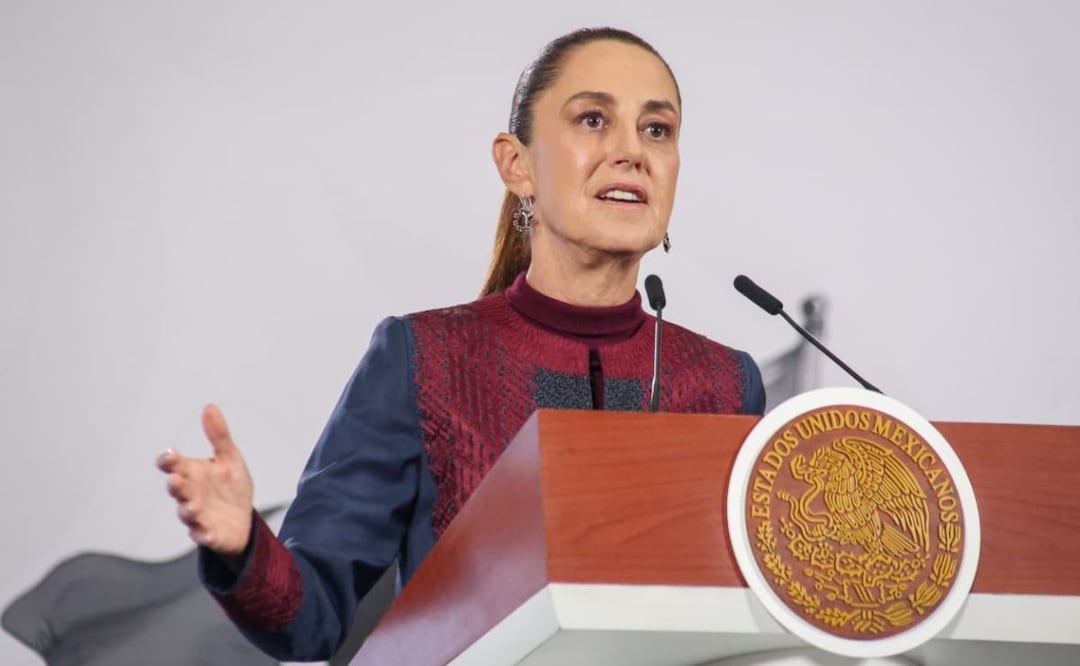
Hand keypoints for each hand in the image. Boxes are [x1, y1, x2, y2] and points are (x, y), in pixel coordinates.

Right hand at [157, 404, 254, 559]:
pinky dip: (204, 535)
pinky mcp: (209, 534)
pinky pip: (203, 536)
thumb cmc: (230, 487)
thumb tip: (209, 407)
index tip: (169, 456)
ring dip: (187, 509)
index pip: (173, 466)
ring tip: (192, 506)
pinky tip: (207, 533)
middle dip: (175, 485)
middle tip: (175, 479)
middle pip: (177, 489)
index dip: (168, 461)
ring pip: (186, 513)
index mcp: (192, 474)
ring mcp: (198, 516)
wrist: (244, 519)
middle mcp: (190, 494)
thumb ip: (218, 435)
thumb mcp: (229, 458)